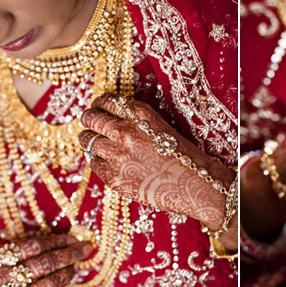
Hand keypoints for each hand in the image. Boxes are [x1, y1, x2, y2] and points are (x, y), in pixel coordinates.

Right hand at [0, 235, 90, 286]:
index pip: (32, 246)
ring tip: (74, 266)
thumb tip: (65, 239)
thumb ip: (26, 248)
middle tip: (84, 248)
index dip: (57, 241)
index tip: (73, 238)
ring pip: (48, 285)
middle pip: (43, 264)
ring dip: (67, 273)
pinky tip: (63, 284)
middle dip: (69, 254)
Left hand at [79, 93, 235, 234]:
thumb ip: (139, 122)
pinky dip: (98, 161)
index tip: (99, 107)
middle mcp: (126, 131)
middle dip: (89, 119)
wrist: (197, 186)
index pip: (108, 101)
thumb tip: (116, 119)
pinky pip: (94, 163)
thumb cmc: (186, 157)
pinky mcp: (114, 177)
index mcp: (141, 115)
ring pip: (87, 140)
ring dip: (89, 140)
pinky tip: (106, 162)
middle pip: (92, 117)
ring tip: (93, 142)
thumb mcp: (164, 128)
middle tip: (90, 123)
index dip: (100, 104)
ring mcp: (118, 155)